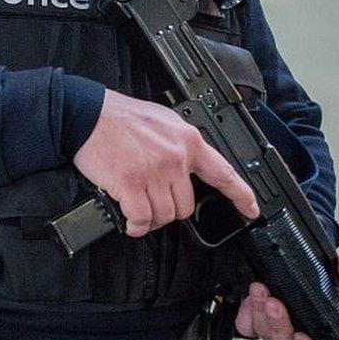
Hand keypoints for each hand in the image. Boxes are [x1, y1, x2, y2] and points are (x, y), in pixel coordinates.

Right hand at [73, 89, 259, 236]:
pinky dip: (136, 225)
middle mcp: (175, 158)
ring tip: (138, 209)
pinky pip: (141, 218)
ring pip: (164, 215)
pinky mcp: (130, 183)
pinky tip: (130, 221)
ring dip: (151, 219)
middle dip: (169, 210)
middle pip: (185, 206)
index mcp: (187, 141)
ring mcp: (153, 172)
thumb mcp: (163, 121)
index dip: (241, 195)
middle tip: (152, 202)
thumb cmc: (119, 117)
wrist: (87, 114)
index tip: (251, 209)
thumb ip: (179, 144)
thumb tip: (186, 168)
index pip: (223, 173)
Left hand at [235, 255, 338, 339]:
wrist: (297, 279)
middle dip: (278, 325)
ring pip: (266, 335)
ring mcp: (277, 334)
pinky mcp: (257, 325)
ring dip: (261, 314)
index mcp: (323, 338)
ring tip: (261, 293)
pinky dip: (247, 314)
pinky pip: (247, 327)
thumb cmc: (324, 291)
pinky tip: (248, 300)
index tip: (303, 338)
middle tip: (274, 304)